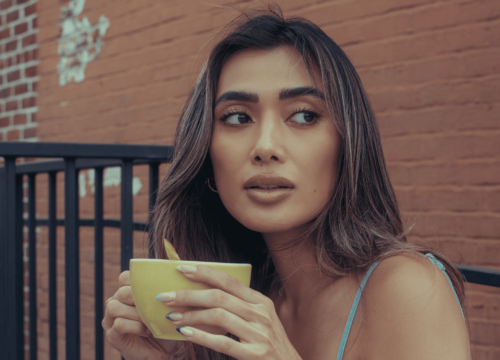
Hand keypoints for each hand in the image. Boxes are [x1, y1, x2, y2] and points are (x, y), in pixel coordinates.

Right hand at [102, 271, 177, 359]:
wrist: (162, 352)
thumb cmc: (165, 326)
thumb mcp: (167, 306)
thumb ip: (165, 291)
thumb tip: (176, 272)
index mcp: (127, 292)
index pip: (125, 277)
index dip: (137, 281)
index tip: (153, 289)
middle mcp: (115, 303)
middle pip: (122, 291)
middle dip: (139, 299)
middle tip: (153, 307)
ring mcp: (110, 319)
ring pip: (114, 306)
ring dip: (135, 313)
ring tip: (149, 321)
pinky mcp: (112, 334)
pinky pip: (118, 324)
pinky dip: (135, 327)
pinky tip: (146, 331)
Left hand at [156, 265, 301, 359]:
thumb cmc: (270, 346)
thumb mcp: (260, 321)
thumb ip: (240, 308)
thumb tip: (204, 297)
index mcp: (261, 302)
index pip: (229, 281)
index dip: (204, 272)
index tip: (181, 268)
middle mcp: (261, 314)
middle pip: (219, 296)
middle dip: (188, 294)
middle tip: (165, 296)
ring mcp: (259, 334)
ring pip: (218, 316)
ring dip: (190, 315)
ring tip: (172, 317)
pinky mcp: (255, 355)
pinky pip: (223, 342)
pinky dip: (201, 336)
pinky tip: (185, 334)